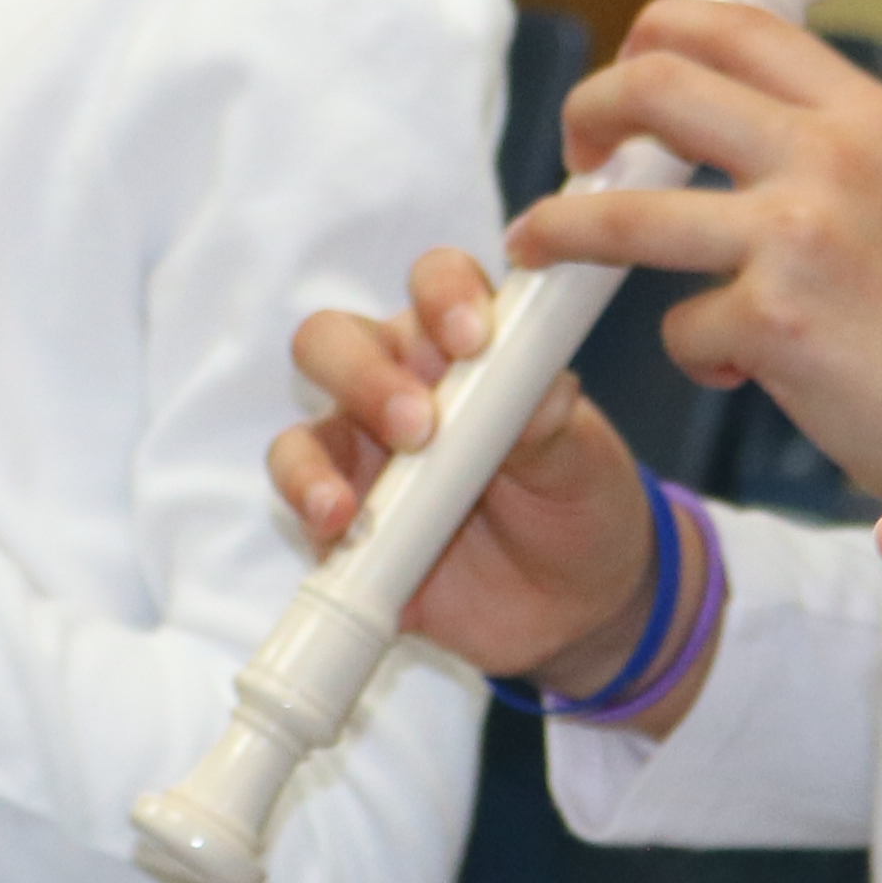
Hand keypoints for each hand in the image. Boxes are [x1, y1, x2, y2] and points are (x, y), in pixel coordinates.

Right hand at [269, 248, 665, 692]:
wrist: (577, 598)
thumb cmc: (577, 498)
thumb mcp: (581, 460)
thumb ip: (552, 423)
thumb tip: (541, 391)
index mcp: (460, 346)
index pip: (435, 284)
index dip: (444, 294)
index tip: (475, 338)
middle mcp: (395, 386)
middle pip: (332, 342)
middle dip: (363, 376)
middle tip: (418, 427)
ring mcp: (360, 457)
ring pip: (300, 433)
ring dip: (313, 463)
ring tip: (349, 507)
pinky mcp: (339, 526)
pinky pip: (301, 514)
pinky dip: (310, 522)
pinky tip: (342, 536)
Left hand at [509, 0, 881, 527]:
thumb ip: (834, 157)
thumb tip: (731, 134)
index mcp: (872, 116)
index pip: (734, 25)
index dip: (655, 36)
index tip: (627, 75)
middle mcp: (835, 156)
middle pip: (658, 86)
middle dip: (589, 111)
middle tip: (574, 150)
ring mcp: (800, 236)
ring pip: (626, 211)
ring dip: (561, 227)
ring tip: (534, 246)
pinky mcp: (774, 325)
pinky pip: (681, 331)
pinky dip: (698, 357)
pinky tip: (743, 375)